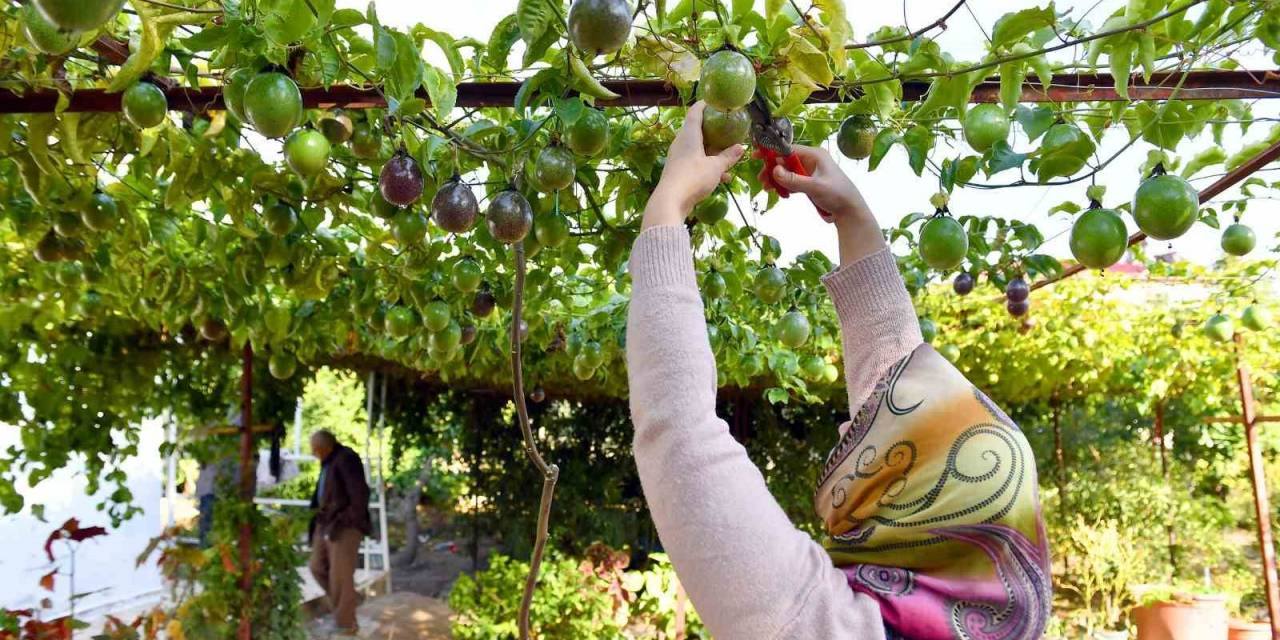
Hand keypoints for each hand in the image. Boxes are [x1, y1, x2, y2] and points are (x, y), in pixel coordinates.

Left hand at [644, 101, 744, 228]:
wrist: (671, 200)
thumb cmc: (693, 177)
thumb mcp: (715, 167)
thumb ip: (728, 157)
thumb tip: (741, 148)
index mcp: (689, 134)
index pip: (695, 112)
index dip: (704, 104)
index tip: (714, 102)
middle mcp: (681, 142)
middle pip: (697, 130)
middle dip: (713, 132)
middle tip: (727, 131)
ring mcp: (678, 156)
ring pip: (698, 149)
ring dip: (713, 153)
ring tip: (729, 161)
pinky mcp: (677, 170)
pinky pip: (695, 162)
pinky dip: (708, 166)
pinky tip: (722, 178)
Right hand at [767, 144, 871, 224]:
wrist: (850, 211)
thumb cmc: (836, 195)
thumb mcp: (814, 187)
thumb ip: (794, 179)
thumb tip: (774, 171)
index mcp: (814, 155)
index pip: (788, 149)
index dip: (772, 152)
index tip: (757, 156)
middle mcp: (811, 161)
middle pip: (785, 161)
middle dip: (772, 169)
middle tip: (761, 180)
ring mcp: (810, 172)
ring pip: (787, 172)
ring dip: (776, 179)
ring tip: (767, 188)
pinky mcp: (809, 183)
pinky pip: (792, 181)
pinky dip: (784, 186)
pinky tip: (778, 193)